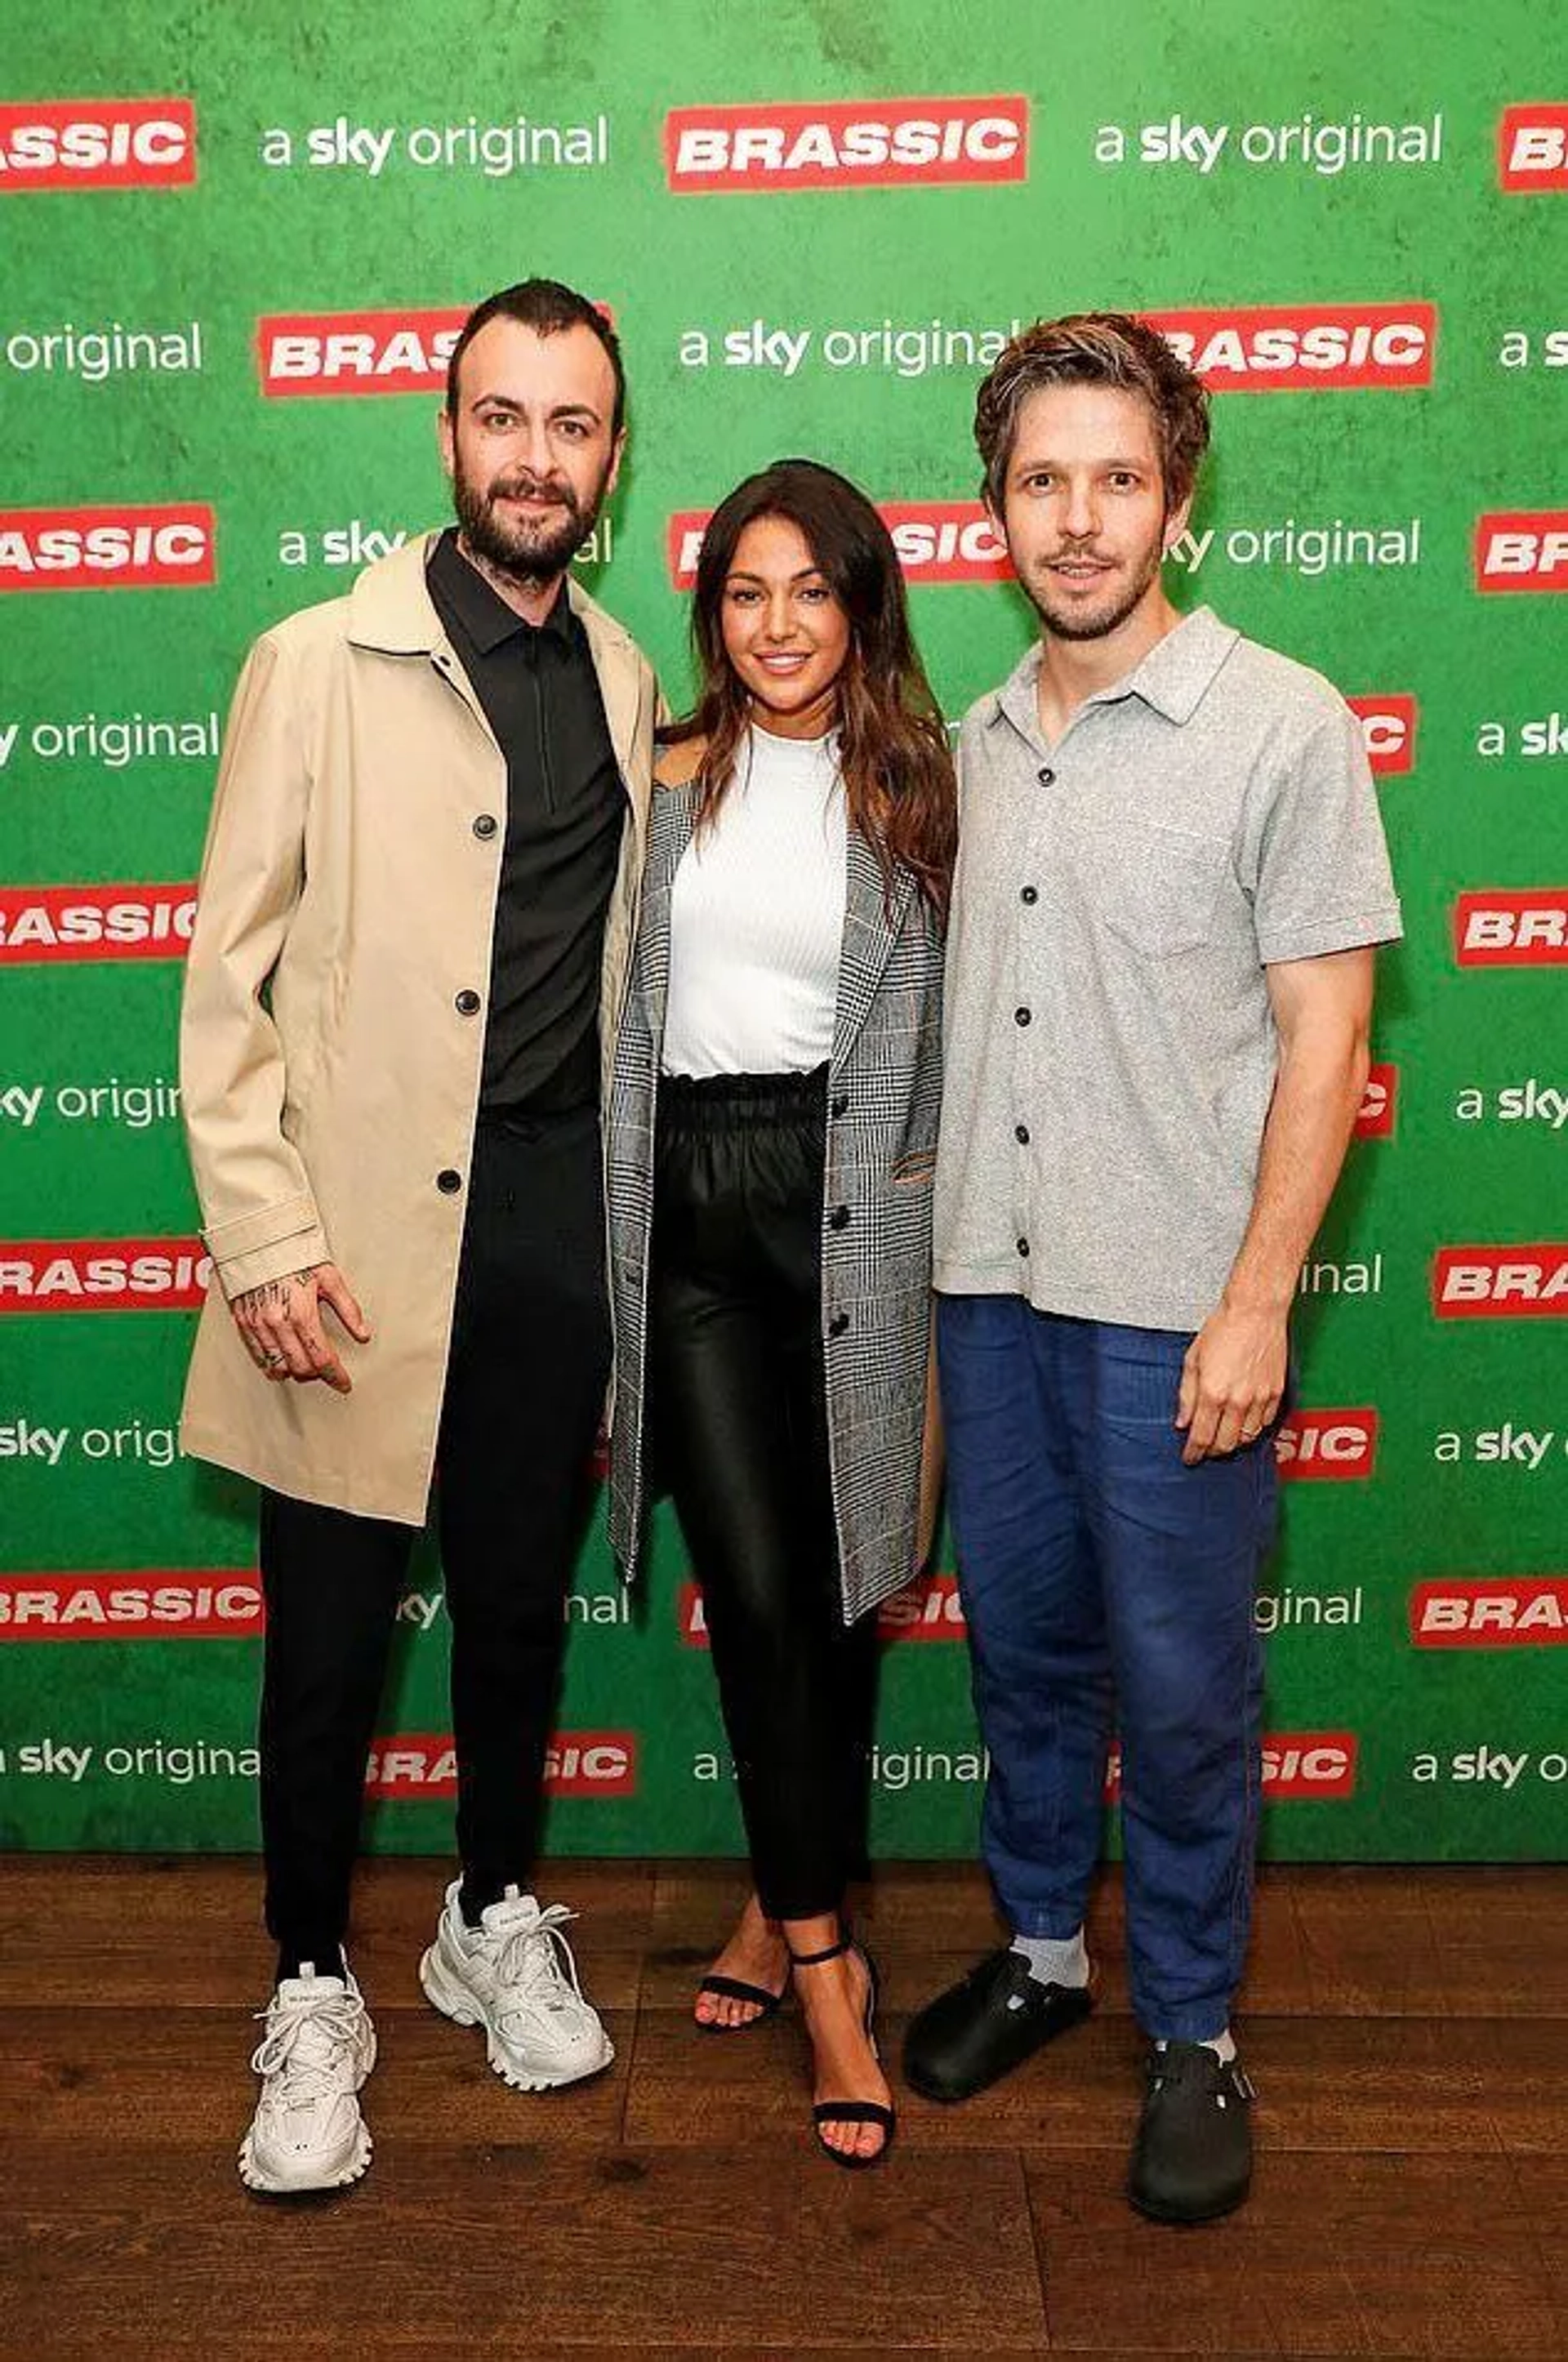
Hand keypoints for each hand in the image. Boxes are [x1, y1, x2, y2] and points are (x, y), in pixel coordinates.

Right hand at [230, 1261, 369, 1393]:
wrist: (259, 1238)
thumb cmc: (295, 1254)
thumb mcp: (329, 1277)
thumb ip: (347, 1308)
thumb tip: (363, 1334)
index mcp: (301, 1313)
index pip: (322, 1357)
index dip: (335, 1375)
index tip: (344, 1383)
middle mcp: (277, 1323)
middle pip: (300, 1367)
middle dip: (317, 1374)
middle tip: (328, 1372)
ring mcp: (257, 1324)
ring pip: (277, 1366)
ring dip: (294, 1371)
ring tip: (307, 1366)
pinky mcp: (243, 1321)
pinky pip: (258, 1355)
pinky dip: (272, 1363)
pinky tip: (283, 1360)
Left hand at [1174, 1304, 1285, 1465]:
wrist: (1256, 1311)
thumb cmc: (1223, 1328)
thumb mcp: (1193, 1360)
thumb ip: (1186, 1395)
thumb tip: (1183, 1421)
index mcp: (1213, 1393)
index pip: (1202, 1437)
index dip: (1194, 1452)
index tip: (1190, 1458)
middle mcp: (1238, 1401)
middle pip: (1225, 1444)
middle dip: (1213, 1451)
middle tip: (1205, 1448)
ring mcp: (1260, 1398)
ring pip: (1247, 1438)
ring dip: (1233, 1442)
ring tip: (1223, 1436)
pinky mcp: (1277, 1393)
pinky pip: (1265, 1423)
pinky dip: (1253, 1428)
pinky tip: (1244, 1422)